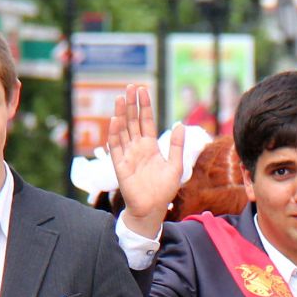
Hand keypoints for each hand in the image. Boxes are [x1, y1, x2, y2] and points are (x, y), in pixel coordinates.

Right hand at [108, 86, 183, 237]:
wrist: (152, 210)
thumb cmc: (164, 190)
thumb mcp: (175, 166)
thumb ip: (177, 146)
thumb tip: (181, 124)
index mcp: (150, 147)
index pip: (146, 121)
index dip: (145, 106)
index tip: (143, 89)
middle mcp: (137, 148)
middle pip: (133, 121)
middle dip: (131, 104)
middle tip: (130, 87)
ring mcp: (128, 155)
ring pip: (123, 130)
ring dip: (121, 114)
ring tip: (121, 98)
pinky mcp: (120, 166)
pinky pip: (116, 147)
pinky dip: (115, 134)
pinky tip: (115, 120)